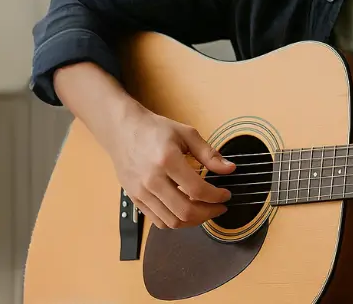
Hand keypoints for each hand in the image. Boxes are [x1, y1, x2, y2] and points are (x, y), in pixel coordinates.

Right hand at [106, 106, 234, 229]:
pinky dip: (176, 221)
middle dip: (209, 213)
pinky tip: (187, 211)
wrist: (122, 131)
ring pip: (172, 221)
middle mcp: (152, 180)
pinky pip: (158, 221)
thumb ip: (209, 154)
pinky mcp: (134, 199)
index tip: (226, 195)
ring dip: (194, 221)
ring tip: (205, 210)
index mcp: (167, 161)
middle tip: (220, 207)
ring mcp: (141, 192)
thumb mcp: (187, 134)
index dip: (216, 196)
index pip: (197, 189)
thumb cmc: (155, 130)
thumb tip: (230, 169)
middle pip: (185, 211)